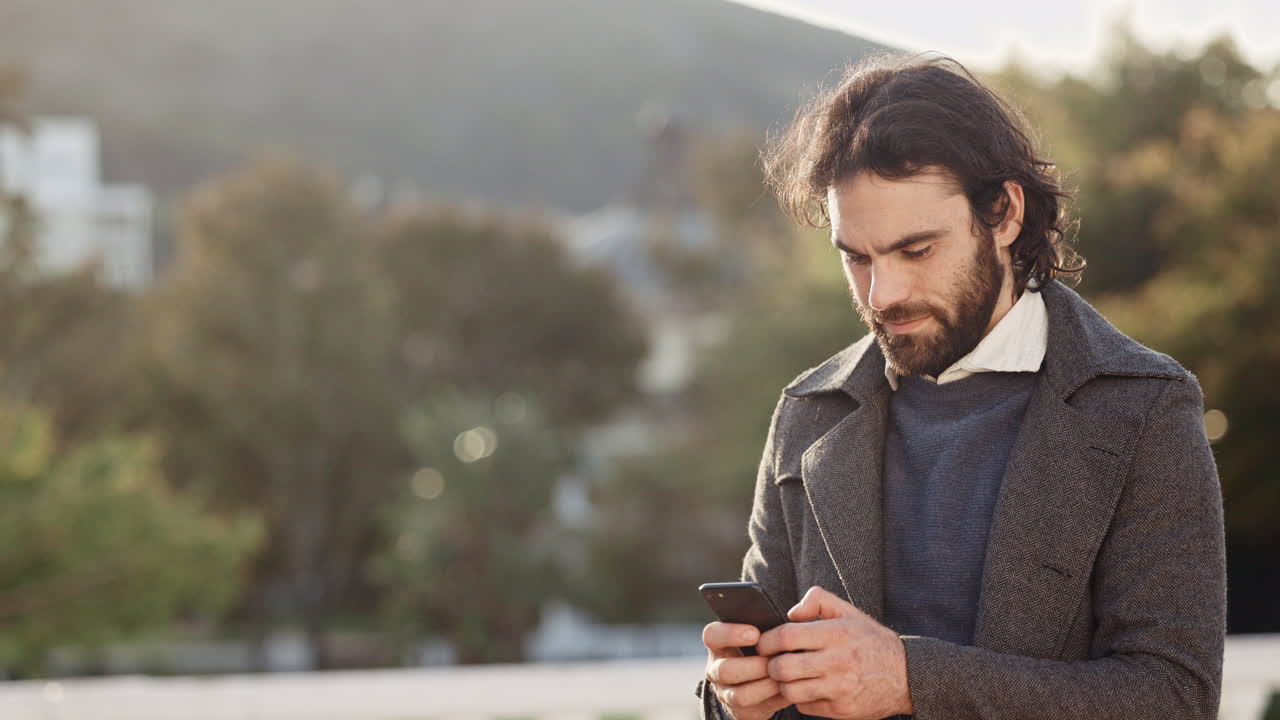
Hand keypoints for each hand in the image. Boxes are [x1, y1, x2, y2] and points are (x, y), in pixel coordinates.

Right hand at [702, 621, 790, 719]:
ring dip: (764, 684)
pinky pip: (753, 707)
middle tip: (773, 660)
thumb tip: (793, 614)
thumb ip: (768, 623)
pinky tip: (786, 687)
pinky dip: (772, 697)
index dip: (731, 634)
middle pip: (724, 670)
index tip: (755, 633)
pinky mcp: (739, 709)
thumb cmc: (763, 647)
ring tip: (782, 675)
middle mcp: (716, 667)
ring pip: (739, 694)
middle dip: (753, 666)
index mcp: (718, 643)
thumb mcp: (760, 633)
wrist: (760, 679)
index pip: (712, 635)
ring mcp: (726, 690)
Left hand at [755, 586, 912, 719]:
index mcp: (836, 634)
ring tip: (790, 676)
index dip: (768, 640)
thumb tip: (791, 613)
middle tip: (774, 661)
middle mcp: (837, 662)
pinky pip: (805, 707)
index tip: (765, 643)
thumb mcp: (849, 612)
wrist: (906, 676)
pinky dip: (801, 699)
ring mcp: (839, 689)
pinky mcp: (841, 710)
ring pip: (790, 691)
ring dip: (784, 684)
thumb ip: (818, 601)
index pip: (786, 636)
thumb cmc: (872, 641)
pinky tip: (809, 688)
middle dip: (771, 665)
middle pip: (782, 667)